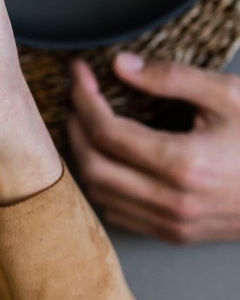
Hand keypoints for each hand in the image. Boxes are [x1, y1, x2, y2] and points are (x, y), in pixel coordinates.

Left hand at [69, 55, 239, 242]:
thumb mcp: (227, 95)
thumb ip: (171, 77)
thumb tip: (120, 65)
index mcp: (184, 164)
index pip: (105, 130)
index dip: (83, 97)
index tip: (79, 74)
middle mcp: (174, 200)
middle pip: (93, 164)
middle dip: (76, 126)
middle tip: (80, 98)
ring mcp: (175, 223)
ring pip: (101, 192)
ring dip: (85, 155)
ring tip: (89, 124)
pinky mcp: (179, 234)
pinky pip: (120, 213)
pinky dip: (103, 185)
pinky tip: (109, 158)